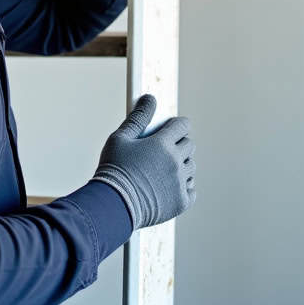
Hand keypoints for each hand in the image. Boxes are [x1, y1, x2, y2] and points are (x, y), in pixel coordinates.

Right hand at [90, 94, 195, 229]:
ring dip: (181, 165)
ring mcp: (179, 183)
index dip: (176, 125)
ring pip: (191, 167)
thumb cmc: (113, 170)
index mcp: (162, 144)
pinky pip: (191, 189)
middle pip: (189, 145)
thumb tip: (149, 98)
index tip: (169, 129)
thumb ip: (138, 117)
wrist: (112, 206)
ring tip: (163, 170)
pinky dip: (183, 186)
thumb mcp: (120, 138)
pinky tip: (169, 186)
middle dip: (178, 144)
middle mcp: (175, 162)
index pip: (182, 125)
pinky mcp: (180, 202)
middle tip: (162, 151)